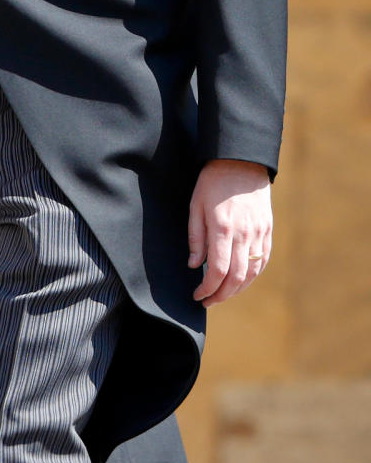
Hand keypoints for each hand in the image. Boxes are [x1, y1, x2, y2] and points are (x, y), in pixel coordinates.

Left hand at [188, 159, 272, 305]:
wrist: (241, 162)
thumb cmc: (213, 182)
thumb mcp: (196, 205)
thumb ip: (196, 237)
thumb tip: (194, 265)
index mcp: (223, 228)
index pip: (218, 271)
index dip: (208, 289)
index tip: (198, 295)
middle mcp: (244, 234)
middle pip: (236, 278)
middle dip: (221, 295)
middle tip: (208, 301)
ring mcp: (259, 233)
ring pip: (252, 273)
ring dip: (237, 290)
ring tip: (222, 294)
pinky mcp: (268, 231)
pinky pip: (263, 261)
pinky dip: (252, 276)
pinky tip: (241, 281)